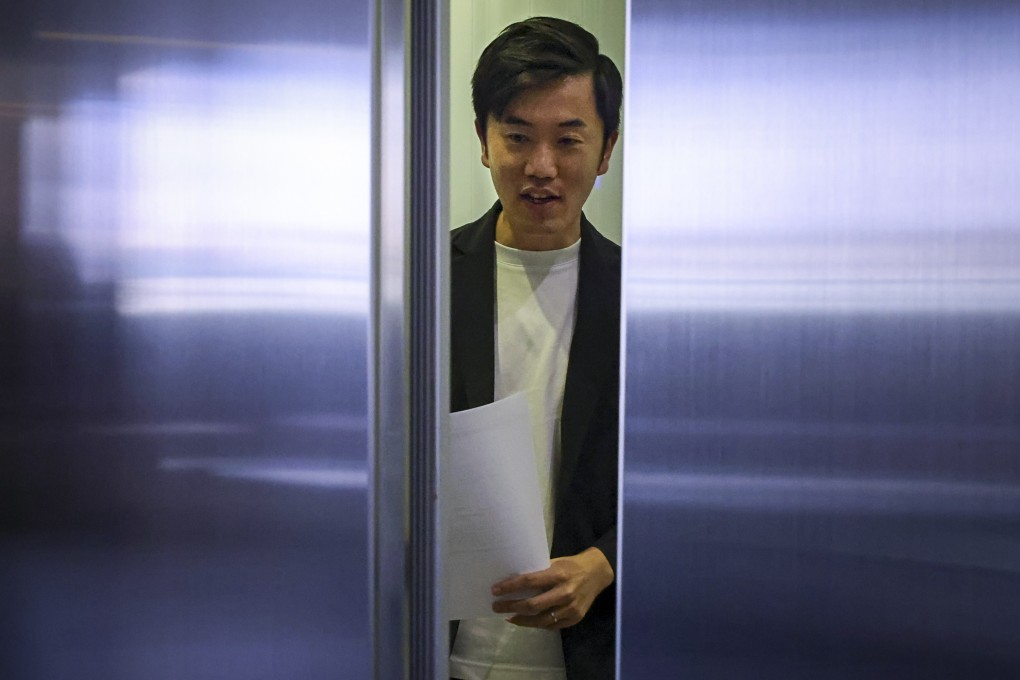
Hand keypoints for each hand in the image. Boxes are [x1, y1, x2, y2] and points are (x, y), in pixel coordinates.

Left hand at [490, 547, 613, 629]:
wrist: (598, 573)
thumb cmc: (571, 565)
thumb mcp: (555, 563)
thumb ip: (539, 573)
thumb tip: (514, 581)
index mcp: (558, 574)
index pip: (529, 581)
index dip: (510, 587)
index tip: (495, 590)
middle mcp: (565, 593)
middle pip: (532, 605)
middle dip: (511, 607)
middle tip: (496, 607)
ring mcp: (571, 608)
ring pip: (541, 620)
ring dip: (521, 620)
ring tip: (509, 617)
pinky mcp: (575, 618)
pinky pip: (551, 626)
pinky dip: (537, 624)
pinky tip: (527, 621)